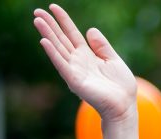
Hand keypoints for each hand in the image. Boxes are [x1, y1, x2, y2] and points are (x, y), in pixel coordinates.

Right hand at [33, 4, 135, 122]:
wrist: (124, 106)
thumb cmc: (120, 86)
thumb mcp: (112, 59)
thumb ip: (101, 45)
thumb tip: (90, 30)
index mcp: (87, 55)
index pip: (71, 33)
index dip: (63, 20)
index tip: (53, 7)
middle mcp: (77, 61)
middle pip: (61, 39)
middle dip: (49, 25)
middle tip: (36, 12)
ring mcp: (74, 71)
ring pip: (58, 49)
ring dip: (47, 35)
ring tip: (37, 21)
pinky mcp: (75, 81)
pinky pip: (62, 64)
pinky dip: (53, 53)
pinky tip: (44, 41)